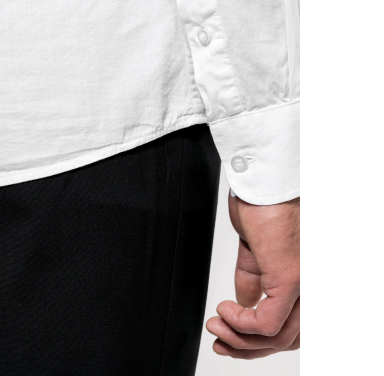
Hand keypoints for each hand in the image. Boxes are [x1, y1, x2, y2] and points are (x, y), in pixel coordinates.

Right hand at [206, 192, 299, 358]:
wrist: (262, 182)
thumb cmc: (262, 204)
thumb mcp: (256, 250)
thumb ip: (252, 279)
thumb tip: (244, 302)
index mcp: (304, 278)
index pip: (291, 325)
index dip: (259, 337)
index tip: (230, 331)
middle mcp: (311, 285)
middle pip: (287, 338)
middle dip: (248, 346)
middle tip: (220, 339)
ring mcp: (304, 283)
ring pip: (279, 336)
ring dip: (242, 338)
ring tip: (218, 326)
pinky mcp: (290, 277)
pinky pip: (268, 322)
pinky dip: (242, 324)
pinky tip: (224, 311)